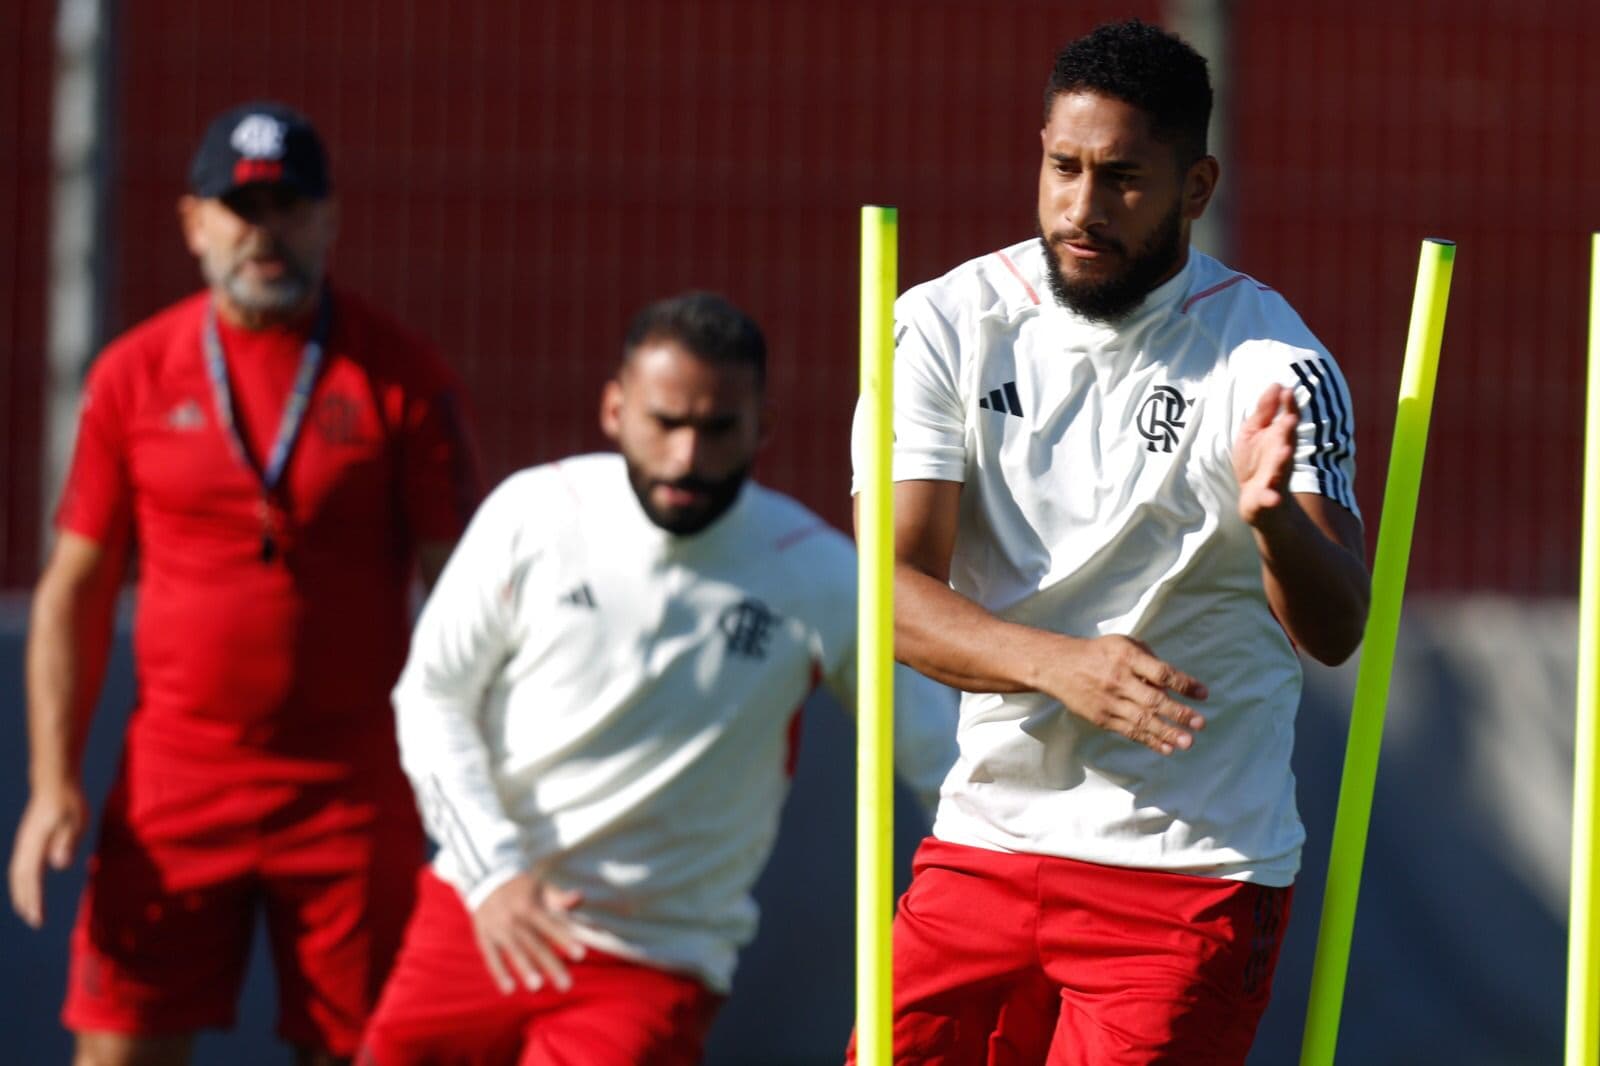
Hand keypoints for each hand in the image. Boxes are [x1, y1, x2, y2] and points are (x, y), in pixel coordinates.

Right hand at [9, 782, 87, 927]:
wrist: (54, 783)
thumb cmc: (69, 802)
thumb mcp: (76, 820)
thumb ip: (67, 842)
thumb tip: (59, 865)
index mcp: (36, 844)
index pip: (33, 879)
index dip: (34, 900)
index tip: (38, 918)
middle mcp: (25, 847)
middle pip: (21, 880)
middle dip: (26, 902)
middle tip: (35, 921)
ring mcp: (23, 843)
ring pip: (17, 874)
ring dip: (21, 894)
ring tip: (28, 911)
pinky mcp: (26, 841)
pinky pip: (19, 867)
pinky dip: (21, 882)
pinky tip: (27, 888)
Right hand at [471, 871, 585, 994]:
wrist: (485, 879)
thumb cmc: (522, 889)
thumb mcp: (541, 888)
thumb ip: (560, 897)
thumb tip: (580, 897)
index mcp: (530, 905)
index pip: (550, 925)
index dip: (565, 939)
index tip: (581, 955)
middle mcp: (514, 918)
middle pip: (535, 944)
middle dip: (551, 965)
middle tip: (566, 986)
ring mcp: (498, 928)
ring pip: (514, 951)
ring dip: (525, 969)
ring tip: (537, 987)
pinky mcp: (484, 936)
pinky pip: (491, 957)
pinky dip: (499, 973)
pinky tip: (509, 990)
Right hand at [1041, 635, 1207, 754]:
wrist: (1058, 666)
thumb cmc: (1098, 653)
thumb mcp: (1123, 644)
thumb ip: (1149, 660)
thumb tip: (1174, 685)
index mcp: (1127, 657)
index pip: (1162, 673)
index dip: (1184, 684)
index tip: (1203, 694)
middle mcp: (1119, 679)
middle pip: (1153, 700)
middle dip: (1179, 713)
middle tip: (1200, 723)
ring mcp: (1109, 701)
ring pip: (1142, 720)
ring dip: (1167, 732)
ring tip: (1187, 742)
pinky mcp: (1102, 717)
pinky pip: (1129, 731)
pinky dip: (1148, 741)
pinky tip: (1166, 748)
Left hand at [1233, 384, 1299, 527]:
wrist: (1256, 501)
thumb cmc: (1257, 462)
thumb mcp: (1254, 432)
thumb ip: (1264, 411)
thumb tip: (1276, 384)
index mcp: (1279, 439)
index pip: (1288, 421)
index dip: (1289, 407)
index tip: (1288, 391)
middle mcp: (1281, 457)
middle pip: (1287, 442)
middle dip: (1289, 431)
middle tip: (1290, 418)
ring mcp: (1276, 478)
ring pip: (1282, 469)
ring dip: (1284, 460)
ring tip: (1286, 451)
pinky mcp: (1267, 498)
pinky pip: (1271, 498)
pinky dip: (1272, 499)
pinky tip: (1273, 499)